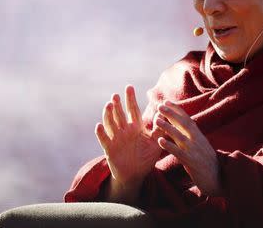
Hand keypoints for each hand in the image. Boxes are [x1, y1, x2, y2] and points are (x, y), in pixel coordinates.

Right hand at [95, 85, 161, 201]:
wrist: (135, 175)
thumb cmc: (146, 158)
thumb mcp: (155, 143)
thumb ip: (159, 129)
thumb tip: (163, 113)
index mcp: (135, 127)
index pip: (132, 110)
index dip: (130, 99)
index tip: (129, 87)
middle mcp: (124, 130)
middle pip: (120, 114)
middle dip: (118, 104)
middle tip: (116, 95)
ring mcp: (116, 138)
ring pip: (110, 124)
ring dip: (108, 115)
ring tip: (109, 105)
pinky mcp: (109, 149)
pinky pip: (104, 139)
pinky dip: (101, 133)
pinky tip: (99, 126)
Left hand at [154, 100, 220, 195]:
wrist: (219, 179)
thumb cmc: (206, 162)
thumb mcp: (200, 146)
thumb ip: (191, 137)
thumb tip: (180, 127)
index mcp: (199, 136)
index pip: (187, 119)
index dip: (177, 110)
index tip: (166, 101)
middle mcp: (197, 140)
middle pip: (184, 123)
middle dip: (171, 114)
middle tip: (159, 106)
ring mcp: (195, 150)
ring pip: (180, 136)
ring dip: (167, 127)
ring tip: (157, 120)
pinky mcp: (192, 162)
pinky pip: (178, 152)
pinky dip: (169, 146)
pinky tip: (160, 141)